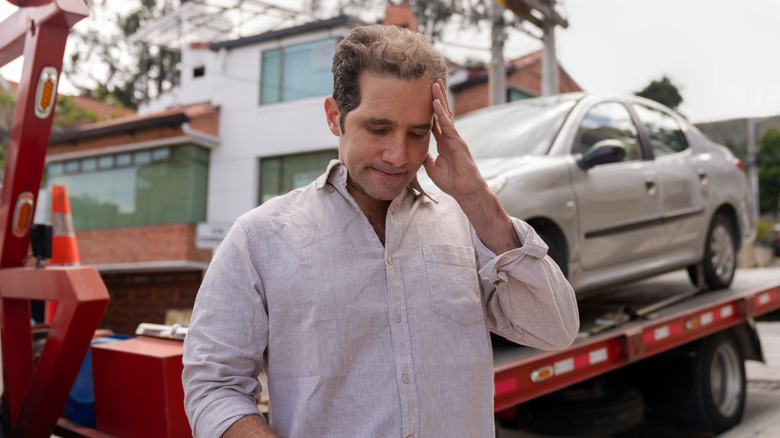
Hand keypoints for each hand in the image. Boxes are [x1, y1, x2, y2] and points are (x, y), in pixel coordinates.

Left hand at [424, 80, 521, 252]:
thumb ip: (426, 157)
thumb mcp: (432, 167)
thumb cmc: (451, 181)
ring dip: (439, 99)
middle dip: (436, 97)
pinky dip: (442, 113)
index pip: (435, 121)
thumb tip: (417, 151)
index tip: (423, 96)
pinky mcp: (458, 142)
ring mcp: (455, 138)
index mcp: (443, 142)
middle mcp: (450, 137)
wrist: (465, 191)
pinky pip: (448, 124)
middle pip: (442, 113)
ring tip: (434, 84)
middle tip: (431, 81)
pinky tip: (436, 102)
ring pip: (446, 114)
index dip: (430, 109)